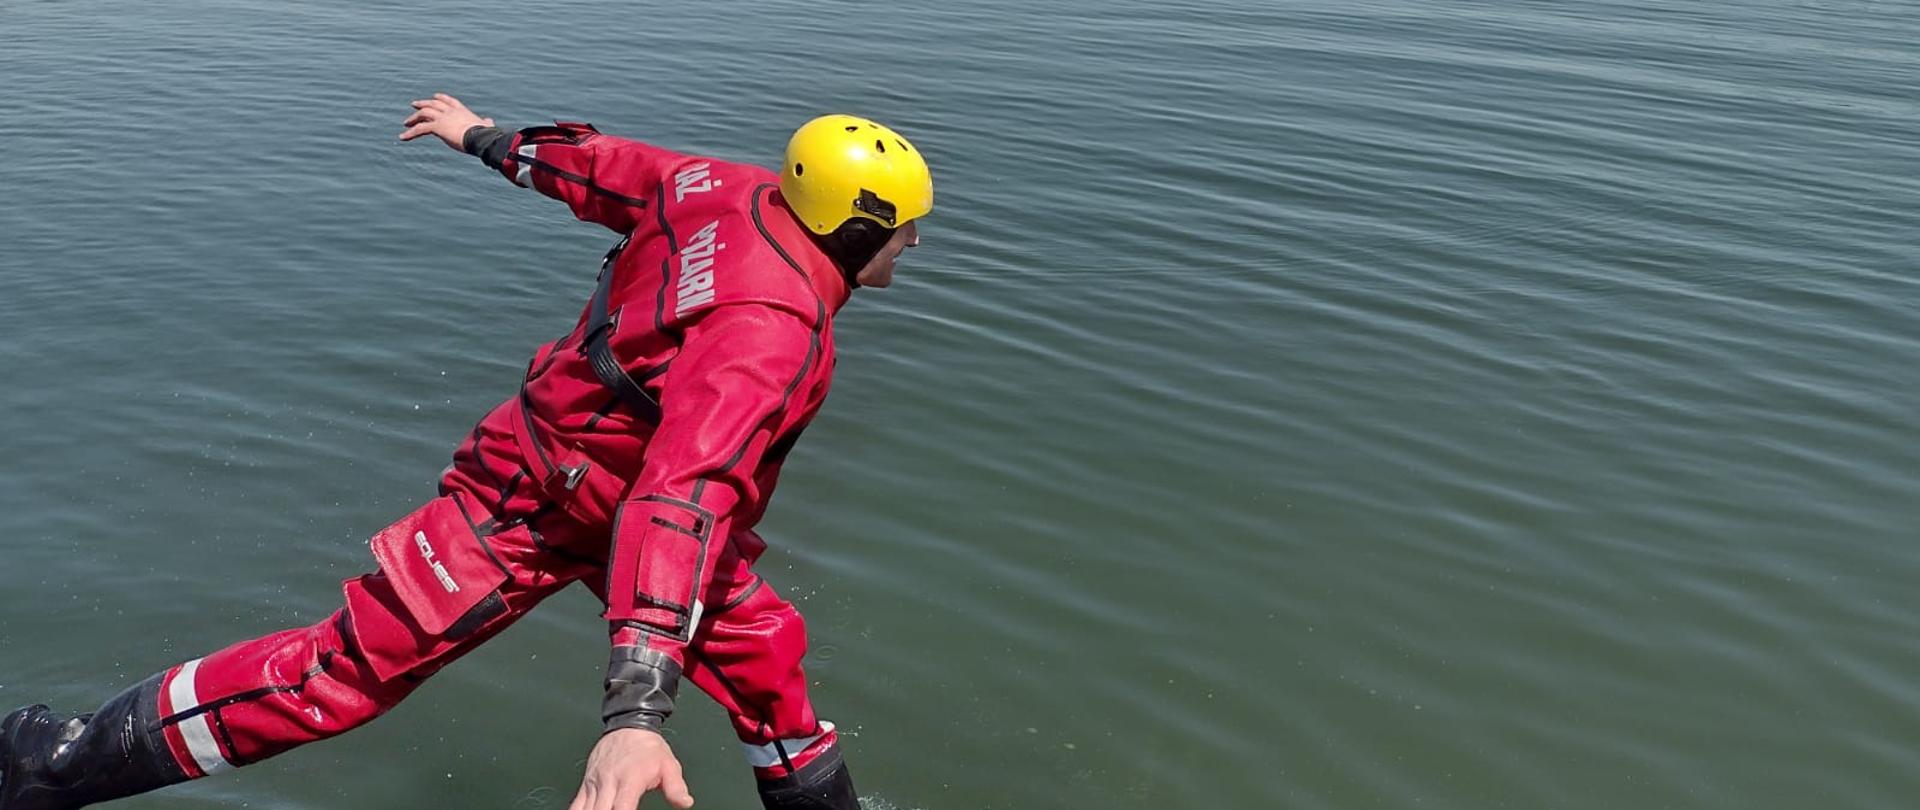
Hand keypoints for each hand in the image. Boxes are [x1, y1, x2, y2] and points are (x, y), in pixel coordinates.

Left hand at [399, 93, 494, 150]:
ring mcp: (442, 118)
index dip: (441, 98)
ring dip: (413, 118)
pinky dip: (410, 133)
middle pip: (432, 104)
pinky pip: (420, 129)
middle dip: (422, 104)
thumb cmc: (485, 134)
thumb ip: (486, 123)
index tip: (435, 97)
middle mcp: (450, 112)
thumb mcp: (485, 126)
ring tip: (406, 123)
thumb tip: (489, 122)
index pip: (449, 101)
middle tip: (414, 104)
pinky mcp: (436, 127)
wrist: (480, 137)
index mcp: (462, 111)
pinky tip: (402, 138)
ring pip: (423, 114)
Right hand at [569, 728, 694, 809]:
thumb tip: (685, 803)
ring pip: (586, 809)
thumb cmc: (648, 747)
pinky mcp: (586, 784)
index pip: (622, 807)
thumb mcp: (669, 765)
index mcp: (630, 779)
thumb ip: (676, 787)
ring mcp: (595, 784)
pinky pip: (576, 805)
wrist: (628, 724)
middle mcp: (609, 782)